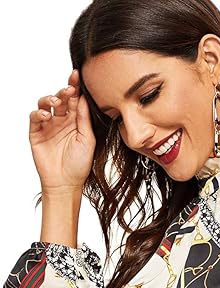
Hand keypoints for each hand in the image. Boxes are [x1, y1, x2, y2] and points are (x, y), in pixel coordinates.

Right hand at [29, 68, 96, 189]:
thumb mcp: (87, 140)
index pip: (75, 99)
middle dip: (64, 91)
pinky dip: (39, 113)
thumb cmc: (80, 164)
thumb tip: (83, 97)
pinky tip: (46, 116)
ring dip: (50, 99)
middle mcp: (62, 120)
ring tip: (57, 104)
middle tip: (69, 89)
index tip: (78, 75)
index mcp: (76, 121)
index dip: (75, 86)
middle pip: (60, 98)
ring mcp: (48, 126)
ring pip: (45, 104)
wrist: (66, 183)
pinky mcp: (36, 132)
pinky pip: (35, 117)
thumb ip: (84, 119)